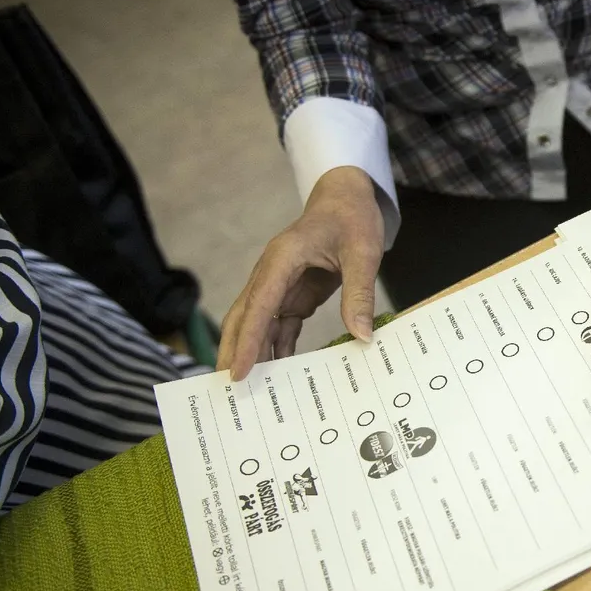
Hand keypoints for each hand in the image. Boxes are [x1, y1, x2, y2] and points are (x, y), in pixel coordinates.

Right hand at [217, 166, 383, 379]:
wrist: (347, 197)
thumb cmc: (352, 218)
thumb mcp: (364, 252)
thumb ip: (359, 292)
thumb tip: (361, 336)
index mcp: (283, 259)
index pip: (259, 305)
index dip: (247, 341)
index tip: (236, 373)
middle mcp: (272, 273)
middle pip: (244, 317)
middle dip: (233, 352)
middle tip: (226, 392)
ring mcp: (279, 285)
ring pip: (257, 324)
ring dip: (252, 354)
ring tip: (249, 393)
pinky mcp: (292, 294)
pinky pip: (279, 325)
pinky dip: (276, 348)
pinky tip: (278, 374)